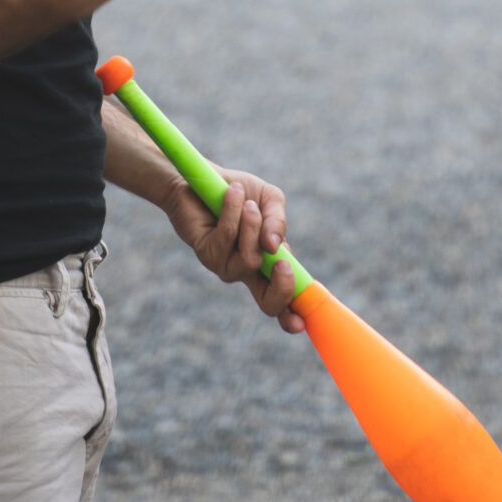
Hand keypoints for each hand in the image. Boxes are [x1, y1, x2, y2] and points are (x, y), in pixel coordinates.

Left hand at [164, 169, 304, 333]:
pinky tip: (232, 193)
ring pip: (250, 260)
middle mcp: (246, 271)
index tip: (300, 323)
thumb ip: (278, 221)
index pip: (283, 297)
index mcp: (268, 263)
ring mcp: (225, 265)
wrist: (200, 178)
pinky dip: (233, 211)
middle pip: (268, 302)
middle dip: (281, 288)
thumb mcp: (268, 199)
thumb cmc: (238, 192)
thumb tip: (274, 246)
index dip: (293, 313)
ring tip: (247, 203)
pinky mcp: (206, 252)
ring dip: (252, 225)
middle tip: (282, 263)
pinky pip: (227, 238)